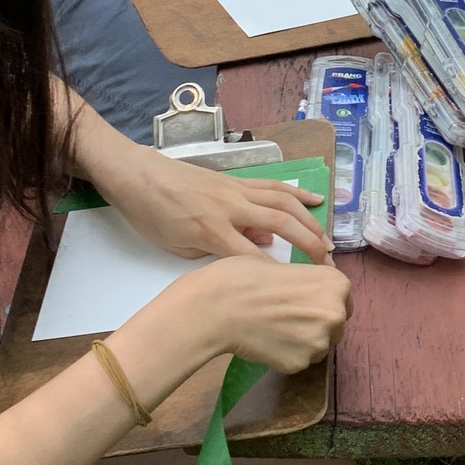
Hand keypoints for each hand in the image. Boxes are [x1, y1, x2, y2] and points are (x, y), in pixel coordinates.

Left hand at [104, 144, 331, 263]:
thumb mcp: (178, 247)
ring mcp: (236, 190)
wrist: (137, 176)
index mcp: (212, 231)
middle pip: (280, 225)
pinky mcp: (236, 179)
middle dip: (307, 245)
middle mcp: (231, 208)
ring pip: (283, 202)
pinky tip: (314, 200)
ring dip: (309, 220)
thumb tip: (257, 246)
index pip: (253, 257)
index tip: (297, 289)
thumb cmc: (151, 217)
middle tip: (326, 264)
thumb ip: (217, 251)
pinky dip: (296, 193)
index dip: (277, 275)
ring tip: (327, 238)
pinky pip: (272, 186)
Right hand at [194, 254, 351, 373]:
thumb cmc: (244, 277)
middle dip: (317, 323)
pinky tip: (266, 342)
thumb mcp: (284, 267)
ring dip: (303, 341)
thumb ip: (306, 282)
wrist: (217, 306)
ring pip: (318, 346)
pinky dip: (286, 355)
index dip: (323, 301)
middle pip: (335, 325)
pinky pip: (299, 361)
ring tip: (274, 330)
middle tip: (288, 318)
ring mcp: (319, 342)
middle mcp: (335, 313)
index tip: (307, 303)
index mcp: (335, 284)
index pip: (343, 299)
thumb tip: (308, 292)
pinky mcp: (300, 364)